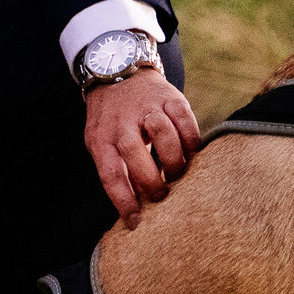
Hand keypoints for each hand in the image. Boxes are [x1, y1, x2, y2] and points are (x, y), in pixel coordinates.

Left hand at [84, 67, 200, 228]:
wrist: (119, 71)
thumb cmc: (112, 121)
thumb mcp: (103, 142)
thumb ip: (118, 171)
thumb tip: (136, 213)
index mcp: (100, 138)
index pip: (110, 174)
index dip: (124, 202)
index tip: (136, 223)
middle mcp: (121, 121)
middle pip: (134, 152)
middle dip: (151, 180)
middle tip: (162, 196)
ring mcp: (146, 107)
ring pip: (161, 132)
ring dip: (173, 159)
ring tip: (178, 174)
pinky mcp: (170, 97)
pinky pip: (185, 120)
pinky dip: (192, 141)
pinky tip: (193, 155)